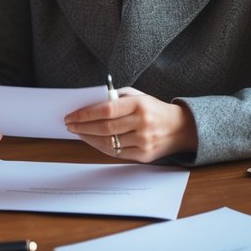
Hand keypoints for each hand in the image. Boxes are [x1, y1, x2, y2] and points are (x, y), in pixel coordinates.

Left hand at [63, 86, 197, 161]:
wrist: (180, 128)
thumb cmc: (153, 109)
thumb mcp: (138, 96)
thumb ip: (116, 98)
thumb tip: (90, 103)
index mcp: (139, 104)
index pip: (106, 110)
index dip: (85, 114)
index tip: (71, 116)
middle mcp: (142, 123)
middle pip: (105, 128)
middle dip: (82, 127)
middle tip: (70, 125)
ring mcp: (144, 141)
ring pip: (109, 143)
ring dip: (89, 138)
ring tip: (78, 133)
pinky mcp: (144, 155)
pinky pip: (116, 153)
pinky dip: (101, 147)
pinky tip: (92, 141)